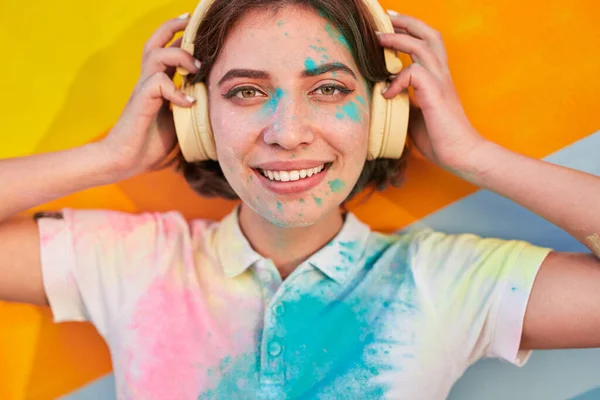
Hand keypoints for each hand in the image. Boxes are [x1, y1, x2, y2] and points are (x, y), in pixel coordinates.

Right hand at [101, 14, 200, 178]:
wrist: (124, 161)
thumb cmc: (149, 148)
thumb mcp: (180, 128)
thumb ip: (193, 117)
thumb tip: (218, 121)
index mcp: (157, 86)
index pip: (166, 52)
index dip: (180, 38)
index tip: (197, 29)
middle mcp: (148, 82)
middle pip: (155, 42)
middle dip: (173, 27)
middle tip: (191, 21)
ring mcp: (143, 90)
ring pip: (156, 55)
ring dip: (179, 56)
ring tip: (196, 69)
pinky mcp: (141, 101)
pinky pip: (158, 83)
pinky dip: (176, 90)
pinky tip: (189, 103)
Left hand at [378, 12, 487, 170]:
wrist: (461, 154)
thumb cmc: (439, 138)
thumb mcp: (415, 114)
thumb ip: (404, 99)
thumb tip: (384, 94)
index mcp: (438, 78)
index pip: (428, 43)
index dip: (411, 30)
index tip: (391, 23)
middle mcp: (441, 74)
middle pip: (429, 34)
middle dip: (407, 21)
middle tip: (385, 17)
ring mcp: (441, 82)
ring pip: (422, 46)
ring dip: (398, 38)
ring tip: (378, 38)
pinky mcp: (436, 93)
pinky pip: (414, 73)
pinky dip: (397, 80)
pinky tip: (387, 94)